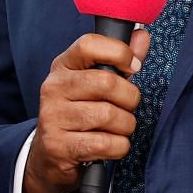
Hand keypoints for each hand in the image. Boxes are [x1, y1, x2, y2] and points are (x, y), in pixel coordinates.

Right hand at [21, 27, 150, 192]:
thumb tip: (142, 36)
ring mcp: (53, 117)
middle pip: (107, 83)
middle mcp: (53, 88)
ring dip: (125, 127)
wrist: (50, 156)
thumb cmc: (80, 114)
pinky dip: (118, 147)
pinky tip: (110, 146)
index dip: (118, 52)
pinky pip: (106, 144)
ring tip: (116, 129)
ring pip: (110, 116)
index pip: (89, 45)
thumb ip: (120, 61)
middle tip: (126, 107)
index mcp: (63, 67)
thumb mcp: (94, 84)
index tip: (132, 67)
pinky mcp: (59, 145)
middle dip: (130, 99)